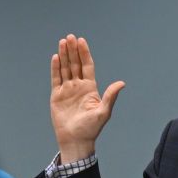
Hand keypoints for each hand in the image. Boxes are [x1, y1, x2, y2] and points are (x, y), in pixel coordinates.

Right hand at [50, 34, 124, 162]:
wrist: (75, 140)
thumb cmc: (91, 128)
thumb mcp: (103, 112)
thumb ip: (111, 96)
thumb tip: (122, 83)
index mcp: (90, 88)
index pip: (87, 66)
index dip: (84, 54)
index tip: (82, 41)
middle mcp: (78, 86)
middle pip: (75, 64)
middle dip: (73, 51)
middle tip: (70, 37)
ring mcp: (67, 90)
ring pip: (65, 69)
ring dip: (64, 56)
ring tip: (62, 42)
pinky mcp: (57, 96)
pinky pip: (55, 79)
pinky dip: (55, 68)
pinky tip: (55, 57)